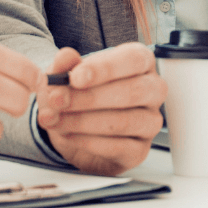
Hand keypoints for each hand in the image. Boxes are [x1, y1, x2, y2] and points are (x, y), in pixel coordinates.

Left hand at [37, 42, 165, 174]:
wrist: (76, 127)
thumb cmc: (81, 92)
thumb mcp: (67, 74)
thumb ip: (65, 65)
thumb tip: (65, 57)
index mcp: (141, 62)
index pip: (134, 59)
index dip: (105, 68)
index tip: (76, 77)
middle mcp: (152, 90)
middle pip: (133, 91)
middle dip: (89, 97)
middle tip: (58, 100)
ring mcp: (150, 121)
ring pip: (124, 121)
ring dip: (83, 121)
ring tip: (55, 119)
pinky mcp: (140, 150)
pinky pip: (119, 147)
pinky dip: (87, 141)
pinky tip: (68, 134)